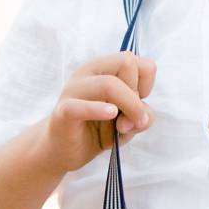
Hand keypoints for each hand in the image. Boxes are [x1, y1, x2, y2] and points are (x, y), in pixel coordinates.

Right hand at [43, 53, 154, 172]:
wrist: (65, 149)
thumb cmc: (99, 128)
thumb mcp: (129, 120)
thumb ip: (142, 114)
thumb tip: (140, 118)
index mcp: (103, 67)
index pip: (134, 58)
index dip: (145, 82)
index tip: (139, 102)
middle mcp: (87, 71)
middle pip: (126, 62)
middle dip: (136, 94)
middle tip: (131, 120)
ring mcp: (73, 89)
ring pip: (109, 84)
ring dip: (129, 107)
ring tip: (124, 128)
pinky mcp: (63, 111)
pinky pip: (81, 106)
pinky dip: (98, 110)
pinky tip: (110, 114)